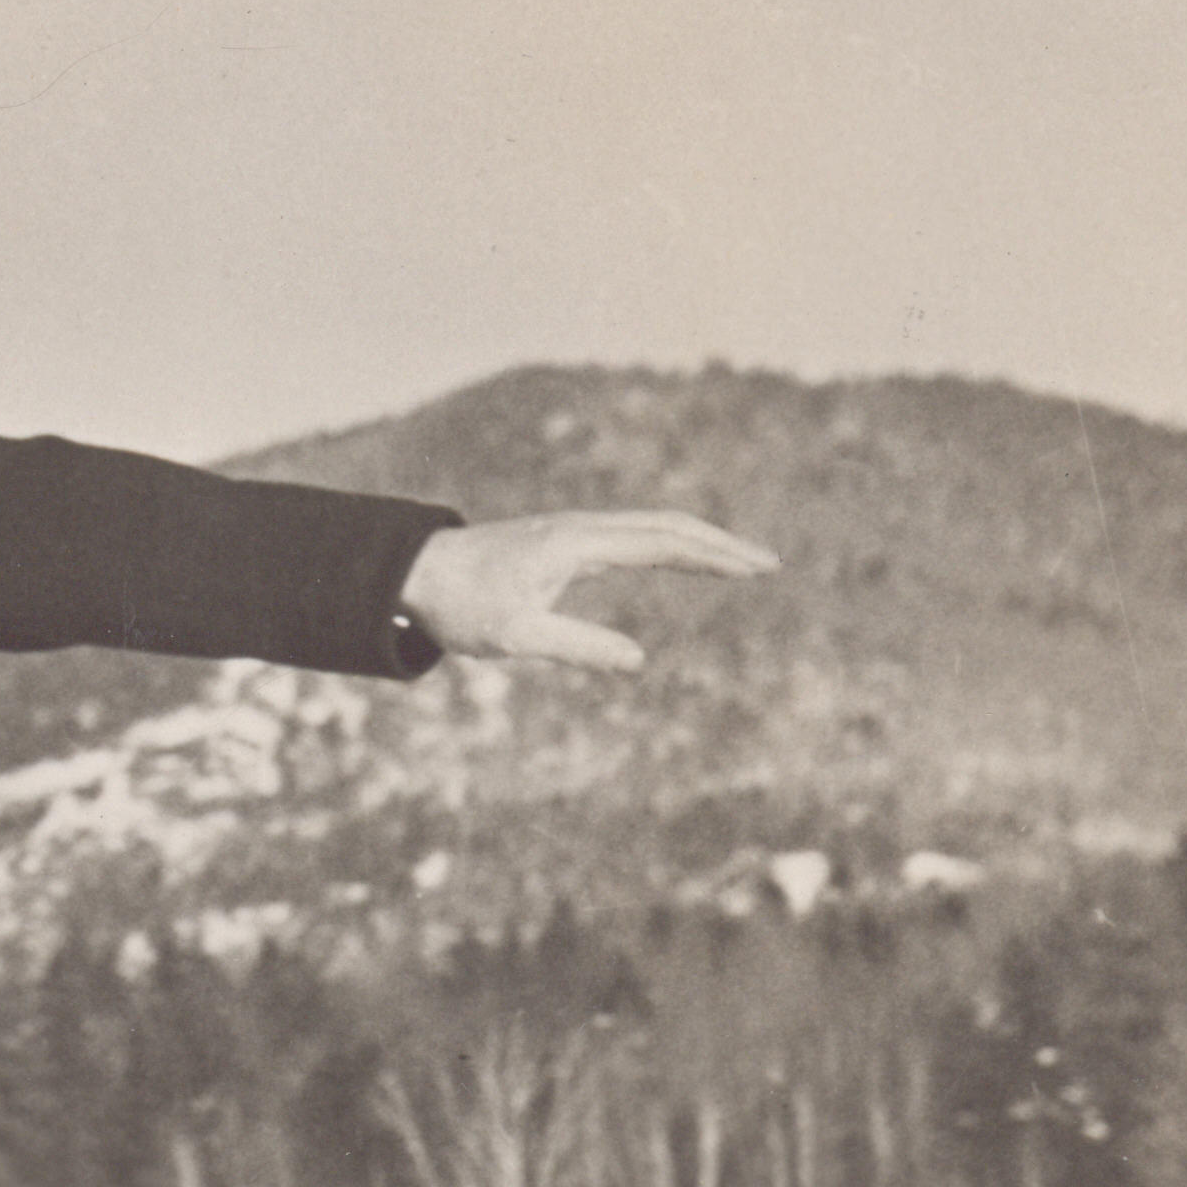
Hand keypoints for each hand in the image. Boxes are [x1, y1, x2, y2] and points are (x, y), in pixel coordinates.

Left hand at [396, 511, 776, 675]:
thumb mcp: (515, 637)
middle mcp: (583, 529)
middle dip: (721, 545)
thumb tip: (637, 660)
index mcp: (577, 545)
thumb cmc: (462, 605)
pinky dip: (671, 545)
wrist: (417, 572)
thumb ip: (576, 646)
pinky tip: (688, 560)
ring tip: (742, 564)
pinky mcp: (570, 543)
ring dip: (701, 542)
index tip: (753, 569)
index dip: (711, 557)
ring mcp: (577, 533)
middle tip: (769, 565)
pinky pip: (633, 538)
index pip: (661, 544)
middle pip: (668, 526)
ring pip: (653, 527)